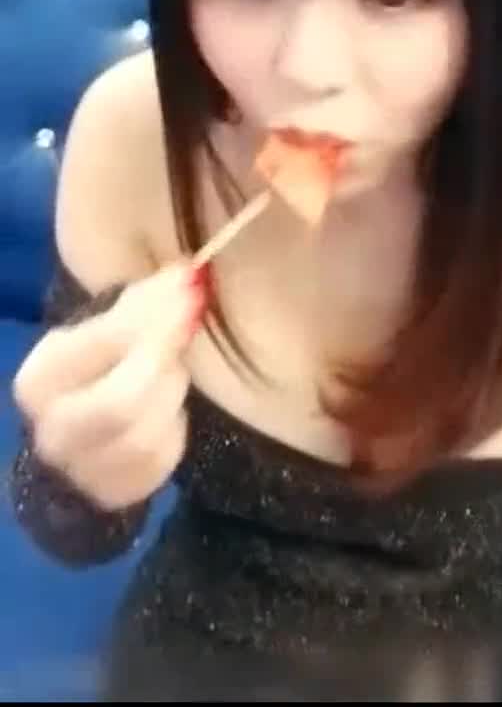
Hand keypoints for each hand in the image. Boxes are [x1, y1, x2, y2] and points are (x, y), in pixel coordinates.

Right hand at [13, 263, 206, 510]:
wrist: (81, 432)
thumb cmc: (100, 363)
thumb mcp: (107, 326)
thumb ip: (142, 305)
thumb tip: (188, 278)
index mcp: (40, 377)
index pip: (106, 342)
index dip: (157, 315)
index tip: (192, 287)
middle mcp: (50, 429)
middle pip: (121, 403)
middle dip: (164, 369)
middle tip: (184, 341)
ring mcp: (79, 469)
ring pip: (144, 439)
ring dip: (171, 399)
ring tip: (174, 375)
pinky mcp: (112, 493)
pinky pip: (160, 464)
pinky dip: (174, 433)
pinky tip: (169, 413)